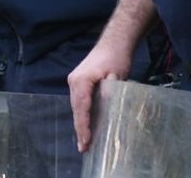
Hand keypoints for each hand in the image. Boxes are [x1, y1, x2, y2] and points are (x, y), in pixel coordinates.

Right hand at [68, 38, 132, 152]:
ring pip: (76, 106)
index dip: (83, 126)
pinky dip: (82, 113)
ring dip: (80, 122)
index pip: (81, 107)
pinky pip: (79, 101)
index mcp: (81, 80)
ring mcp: (75, 80)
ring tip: (84, 141)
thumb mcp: (116, 76)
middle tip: (84, 148)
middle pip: (76, 109)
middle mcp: (74, 81)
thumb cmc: (116, 58)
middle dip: (80, 128)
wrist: (114, 43)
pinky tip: (86, 124)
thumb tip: (106, 105)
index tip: (86, 141)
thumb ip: (110, 92)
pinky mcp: (79, 81)